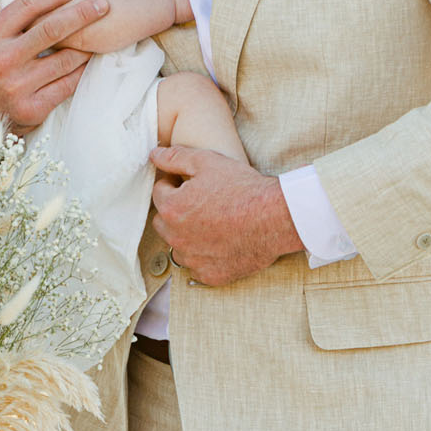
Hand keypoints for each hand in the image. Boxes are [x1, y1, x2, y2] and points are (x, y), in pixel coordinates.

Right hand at [0, 0, 108, 131]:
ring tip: (98, 35)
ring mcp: (18, 86)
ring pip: (65, 59)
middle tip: (104, 5)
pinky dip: (81, 71)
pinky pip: (67, 85)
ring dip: (86, 46)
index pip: (27, 6)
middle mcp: (3, 60)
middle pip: (52, 29)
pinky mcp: (33, 108)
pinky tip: (88, 61)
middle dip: (82, 14)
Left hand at [151, 146, 303, 285]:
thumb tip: (154, 155)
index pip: (159, 192)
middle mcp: (176, 237)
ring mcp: (193, 259)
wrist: (275, 218)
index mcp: (171, 208)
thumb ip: (175, 157)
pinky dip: (204, 255)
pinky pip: (197, 266)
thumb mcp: (208, 161)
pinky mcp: (210, 275)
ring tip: (212, 223)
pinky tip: (221, 242)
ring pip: (178, 245)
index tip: (193, 183)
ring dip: (187, 235)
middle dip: (176, 210)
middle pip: (163, 221)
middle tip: (201, 202)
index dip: (175, 183)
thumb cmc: (243, 188)